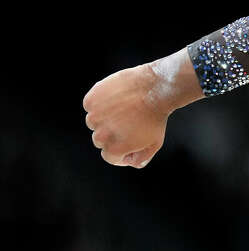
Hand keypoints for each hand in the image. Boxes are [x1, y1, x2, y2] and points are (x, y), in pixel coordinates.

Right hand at [83, 50, 198, 167]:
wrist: (155, 88)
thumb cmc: (156, 116)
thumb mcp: (155, 143)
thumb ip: (141, 157)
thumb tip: (129, 162)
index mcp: (114, 148)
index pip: (109, 156)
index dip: (122, 150)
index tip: (130, 141)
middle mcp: (101, 135)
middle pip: (100, 140)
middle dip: (113, 133)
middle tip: (129, 121)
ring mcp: (94, 117)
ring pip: (94, 121)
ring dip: (105, 117)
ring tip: (123, 108)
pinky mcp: (91, 100)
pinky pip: (91, 105)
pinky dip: (100, 102)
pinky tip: (116, 98)